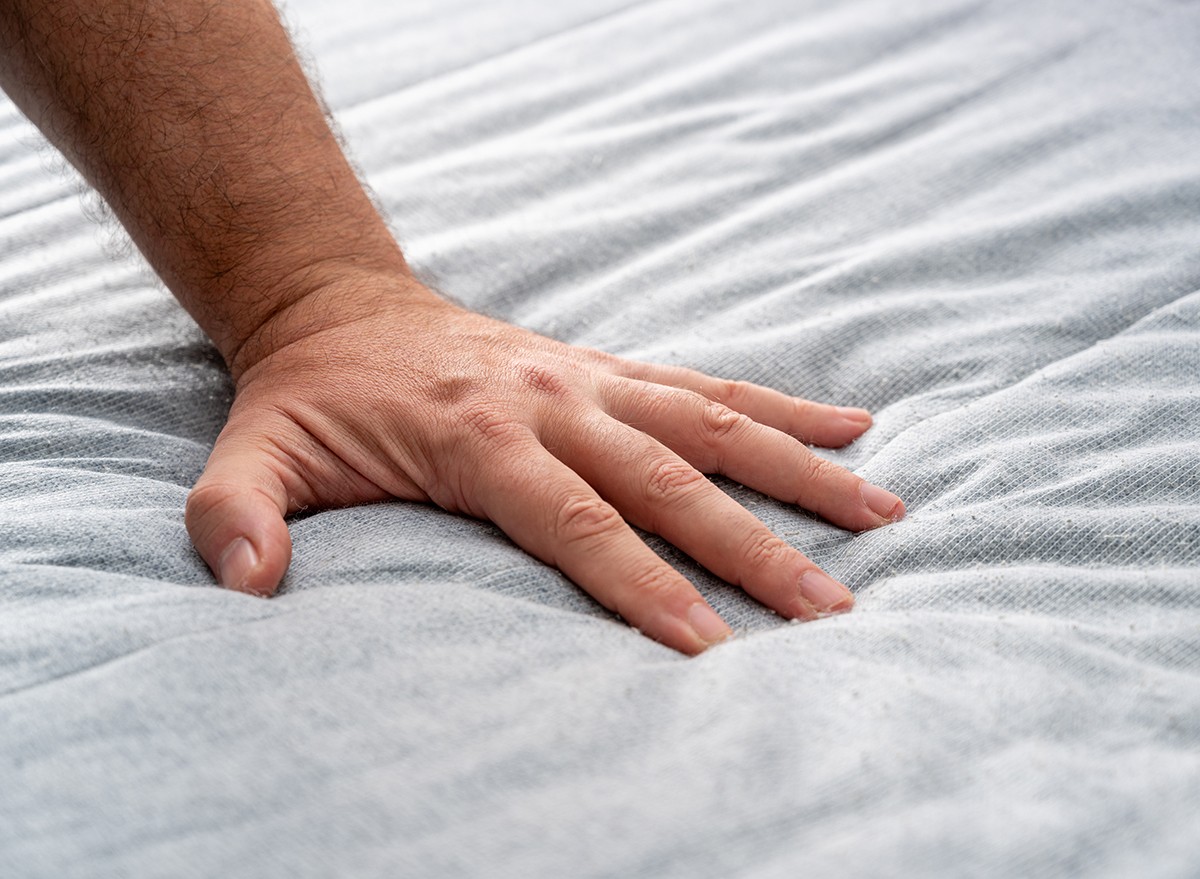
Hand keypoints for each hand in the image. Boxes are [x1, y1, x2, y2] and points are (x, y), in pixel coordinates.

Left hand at [184, 274, 904, 654]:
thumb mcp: (252, 455)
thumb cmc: (309, 399)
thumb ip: (239, 516)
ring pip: (714, 422)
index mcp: (480, 437)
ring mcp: (590, 379)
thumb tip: (250, 587)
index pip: (578, 522)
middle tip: (830, 610)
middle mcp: (554, 402)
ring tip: (884, 510)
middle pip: (670, 479)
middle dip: (754, 548)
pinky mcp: (607, 368)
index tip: (712, 646)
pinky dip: (781, 406)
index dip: (643, 585)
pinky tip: (852, 425)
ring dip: (800, 469)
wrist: (338, 307)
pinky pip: (707, 384)